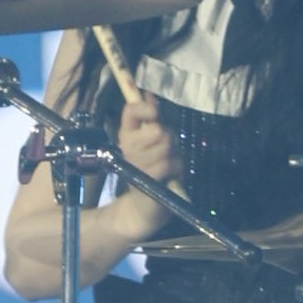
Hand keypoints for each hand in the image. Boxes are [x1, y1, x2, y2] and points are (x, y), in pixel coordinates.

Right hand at [109, 95, 181, 245]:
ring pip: (167, 146)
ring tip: (168, 166)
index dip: (146, 107)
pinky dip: (176, 169)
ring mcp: (136, 165)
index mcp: (126, 136)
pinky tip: (170, 177)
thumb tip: (148, 94)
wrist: (143, 208)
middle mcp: (128, 148)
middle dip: (169, 137)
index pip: (132, 110)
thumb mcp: (149, 143)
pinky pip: (170, 164)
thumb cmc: (150, 171)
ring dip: (175, 155)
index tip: (155, 112)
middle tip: (166, 151)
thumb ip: (150, 119)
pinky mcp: (146, 180)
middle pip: (158, 129)